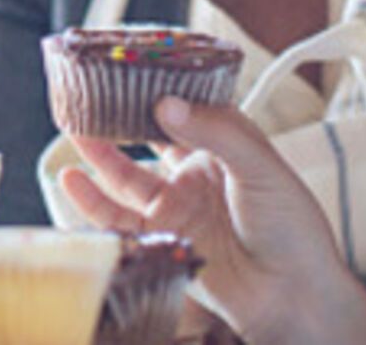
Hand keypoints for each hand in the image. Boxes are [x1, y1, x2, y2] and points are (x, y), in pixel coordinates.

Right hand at [61, 97, 365, 344]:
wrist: (292, 295)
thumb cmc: (293, 228)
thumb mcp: (261, 166)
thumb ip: (215, 132)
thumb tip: (166, 103)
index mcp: (227, 148)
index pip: (187, 108)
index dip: (158, 89)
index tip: (130, 70)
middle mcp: (199, 174)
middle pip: (150, 140)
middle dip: (121, 119)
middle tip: (91, 97)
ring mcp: (179, 207)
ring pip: (128, 176)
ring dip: (100, 155)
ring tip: (73, 129)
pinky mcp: (163, 238)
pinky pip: (119, 217)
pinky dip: (92, 200)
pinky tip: (72, 180)